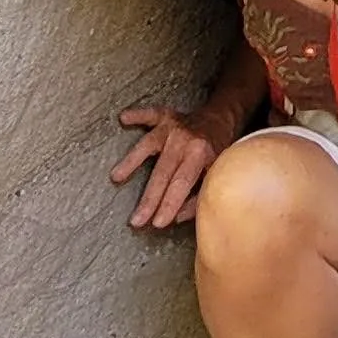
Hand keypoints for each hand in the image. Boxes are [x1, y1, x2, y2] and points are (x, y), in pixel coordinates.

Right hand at [112, 104, 223, 231]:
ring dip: (131, 161)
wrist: (221, 119)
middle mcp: (185, 139)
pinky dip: (137, 115)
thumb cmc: (217, 151)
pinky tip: (123, 118)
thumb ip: (198, 196)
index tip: (158, 223)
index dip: (169, 205)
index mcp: (201, 154)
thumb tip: (176, 217)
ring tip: (116, 177)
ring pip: (148, 145)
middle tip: (136, 220)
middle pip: (163, 172)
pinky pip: (149, 114)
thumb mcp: (216, 174)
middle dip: (149, 199)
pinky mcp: (164, 117)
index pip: (181, 183)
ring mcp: (173, 127)